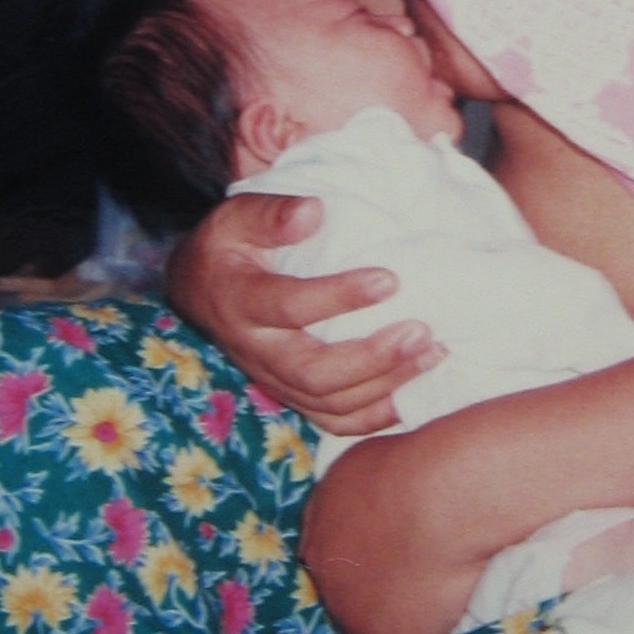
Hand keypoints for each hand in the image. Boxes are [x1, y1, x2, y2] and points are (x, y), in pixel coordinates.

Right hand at [164, 191, 444, 435]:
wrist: (201, 290)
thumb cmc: (229, 246)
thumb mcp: (236, 218)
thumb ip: (270, 213)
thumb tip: (313, 212)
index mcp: (241, 302)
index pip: (290, 308)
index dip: (340, 297)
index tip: (389, 279)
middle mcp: (256, 351)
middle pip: (314, 373)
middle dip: (373, 358)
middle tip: (420, 331)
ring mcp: (275, 380)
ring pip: (330, 403)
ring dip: (386, 385)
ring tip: (432, 352)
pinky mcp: (293, 395)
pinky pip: (335, 422)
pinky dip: (377, 416)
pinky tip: (415, 393)